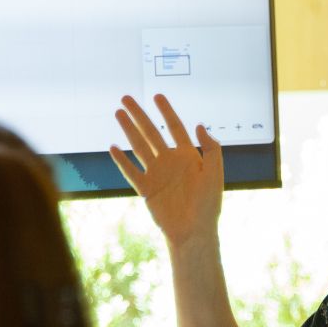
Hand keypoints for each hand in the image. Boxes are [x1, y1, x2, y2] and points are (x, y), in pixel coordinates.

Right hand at [110, 94, 222, 247]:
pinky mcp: (146, 189)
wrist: (194, 231)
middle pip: (151, 132)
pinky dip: (122, 160)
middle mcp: (170, 161)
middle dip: (139, 115)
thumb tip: (199, 125)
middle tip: (126, 98)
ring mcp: (156, 174)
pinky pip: (131, 172)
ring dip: (128, 130)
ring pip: (139, 147)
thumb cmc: (208, 204)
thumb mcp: (214, 173)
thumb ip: (211, 148)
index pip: (175, 127)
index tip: (157, 96)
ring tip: (118, 113)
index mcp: (187, 156)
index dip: (166, 111)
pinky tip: (113, 147)